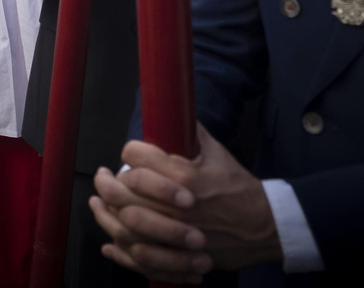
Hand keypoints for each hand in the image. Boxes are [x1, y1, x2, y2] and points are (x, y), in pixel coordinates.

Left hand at [89, 123, 281, 279]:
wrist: (264, 226)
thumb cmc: (238, 188)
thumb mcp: (217, 153)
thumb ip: (192, 132)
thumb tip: (173, 106)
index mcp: (184, 176)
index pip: (136, 157)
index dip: (129, 152)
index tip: (129, 153)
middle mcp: (174, 207)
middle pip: (122, 192)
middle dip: (106, 182)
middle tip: (102, 176)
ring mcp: (174, 236)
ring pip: (125, 225)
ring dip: (105, 212)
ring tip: (99, 201)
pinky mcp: (177, 257)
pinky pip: (138, 256)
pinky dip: (119, 250)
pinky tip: (110, 240)